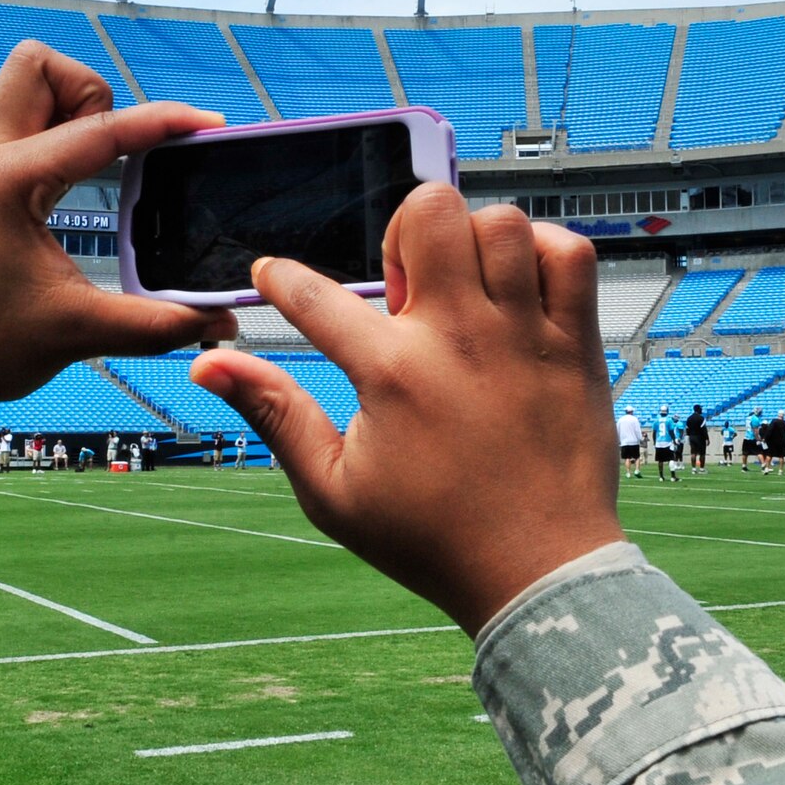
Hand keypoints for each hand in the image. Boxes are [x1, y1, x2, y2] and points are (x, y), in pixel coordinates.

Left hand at [0, 41, 236, 416]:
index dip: (163, 122)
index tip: (208, 125)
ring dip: (71, 109)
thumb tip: (220, 319)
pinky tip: (80, 180)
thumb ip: (158, 324)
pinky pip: (22, 129)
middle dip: (93, 92)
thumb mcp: (79, 333)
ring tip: (101, 164)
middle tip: (121, 147)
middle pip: (39, 67)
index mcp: (6, 183)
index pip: (99, 129)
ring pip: (25, 89)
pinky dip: (57, 137)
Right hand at [189, 185, 623, 634]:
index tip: (276, 277)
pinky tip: (517, 294)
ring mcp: (524, 334)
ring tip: (464, 293)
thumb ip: (273, 415)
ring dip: (472, 244)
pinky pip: (568, 253)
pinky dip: (542, 254)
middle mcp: (460, 337)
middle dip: (404, 233)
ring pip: (499, 222)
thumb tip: (209, 366)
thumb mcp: (332, 490)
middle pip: (428, 211)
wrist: (538, 573)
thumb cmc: (435, 540)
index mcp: (392, 373)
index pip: (316, 295)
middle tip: (408, 290)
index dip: (283, 279)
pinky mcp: (575, 343)